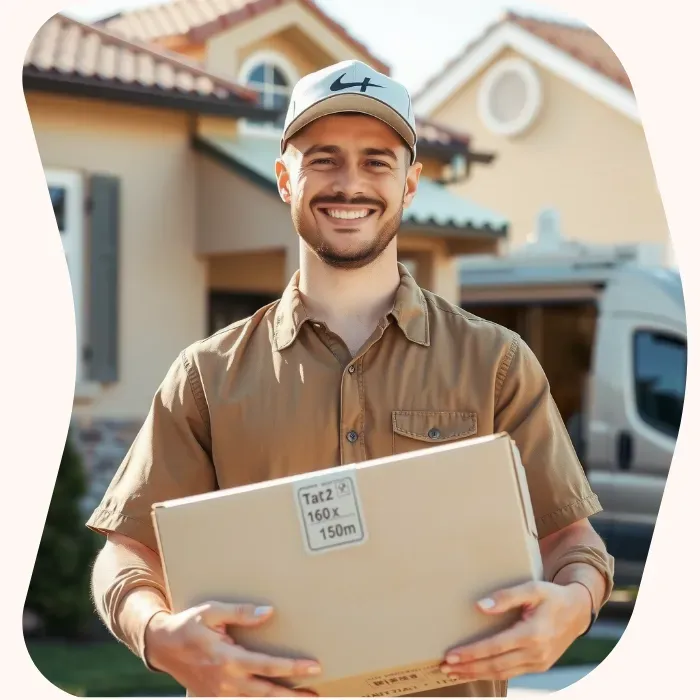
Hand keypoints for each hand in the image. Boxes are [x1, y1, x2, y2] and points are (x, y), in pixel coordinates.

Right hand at [145, 601, 321, 696]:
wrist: (163, 647)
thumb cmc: (190, 625)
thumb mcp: (211, 612)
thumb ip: (240, 612)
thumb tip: (268, 612)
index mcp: (227, 659)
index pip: (267, 666)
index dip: (292, 668)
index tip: (314, 667)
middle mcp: (226, 682)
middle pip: (267, 693)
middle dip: (293, 695)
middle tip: (317, 694)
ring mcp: (220, 694)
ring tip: (305, 699)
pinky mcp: (215, 698)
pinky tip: (276, 699)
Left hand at [441, 581, 591, 681]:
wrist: (578, 611)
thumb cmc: (551, 596)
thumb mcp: (532, 588)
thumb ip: (506, 597)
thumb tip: (480, 606)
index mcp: (533, 634)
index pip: (495, 647)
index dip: (471, 653)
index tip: (450, 655)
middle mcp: (536, 653)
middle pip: (495, 665)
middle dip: (468, 667)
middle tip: (444, 667)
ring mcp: (539, 663)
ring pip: (502, 673)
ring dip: (476, 674)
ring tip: (454, 672)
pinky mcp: (539, 666)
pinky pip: (511, 674)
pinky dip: (491, 674)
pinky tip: (477, 671)